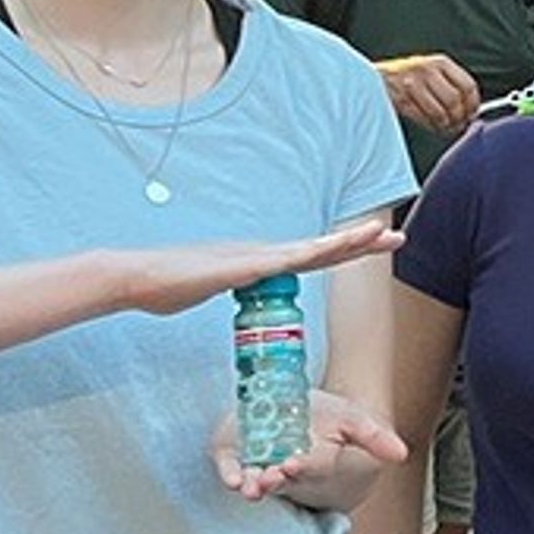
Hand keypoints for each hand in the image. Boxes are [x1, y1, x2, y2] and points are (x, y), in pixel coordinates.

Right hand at [117, 216, 403, 322]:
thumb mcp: (217, 291)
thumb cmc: (170, 287)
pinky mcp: (236, 266)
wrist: (137, 278)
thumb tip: (247, 298)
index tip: (377, 243)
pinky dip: (303, 256)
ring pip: (308, 250)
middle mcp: (262, 254)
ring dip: (344, 243)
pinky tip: (325, 251)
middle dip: (360, 243)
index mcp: (261, 261)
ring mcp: (251, 257)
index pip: (313, 257)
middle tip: (396, 236)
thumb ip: (237, 292)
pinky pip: (277, 262)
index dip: (346, 250)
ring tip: (377, 235)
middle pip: (321, 249)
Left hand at [212, 387, 405, 501]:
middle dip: (276, 480)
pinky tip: (232, 479)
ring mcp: (260, 462)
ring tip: (250, 488)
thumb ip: (375, 436)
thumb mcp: (354, 421)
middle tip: (272, 476)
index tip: (296, 463)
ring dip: (253, 486)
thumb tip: (402, 454)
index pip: (312, 466)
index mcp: (317, 460)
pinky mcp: (235, 454)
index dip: (304, 466)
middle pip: (282, 479)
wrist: (297, 410)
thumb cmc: (328, 419)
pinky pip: (230, 468)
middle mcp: (286, 467)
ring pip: (256, 481)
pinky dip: (229, 474)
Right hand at [377, 52, 484, 136]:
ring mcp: (413, 84)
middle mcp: (428, 71)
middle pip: (455, 101)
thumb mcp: (432, 70)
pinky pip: (423, 119)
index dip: (473, 104)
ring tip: (446, 127)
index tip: (472, 114)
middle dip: (459, 118)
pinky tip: (433, 127)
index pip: (468, 85)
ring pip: (440, 112)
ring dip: (445, 125)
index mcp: (440, 62)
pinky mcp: (401, 99)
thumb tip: (471, 108)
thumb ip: (451, 84)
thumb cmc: (406, 76)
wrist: (373, 77)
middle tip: (459, 125)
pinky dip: (432, 127)